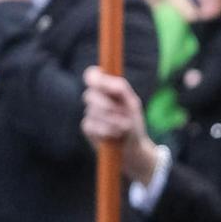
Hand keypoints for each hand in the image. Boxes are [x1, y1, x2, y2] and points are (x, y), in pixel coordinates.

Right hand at [81, 68, 158, 183]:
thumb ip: (121, 88)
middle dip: (108, 106)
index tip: (103, 85)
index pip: (91, 75)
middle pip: (90, 94)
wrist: (133, 147)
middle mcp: (95, 98)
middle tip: (122, 113)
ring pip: (92, 111)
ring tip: (123, 127)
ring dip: (111, 120)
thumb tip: (108, 81)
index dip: (94, 79)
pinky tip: (115, 135)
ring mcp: (89, 113)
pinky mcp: (87, 128)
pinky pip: (92, 125)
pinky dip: (107, 130)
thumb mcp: (132, 102)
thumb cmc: (132, 120)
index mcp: (106, 87)